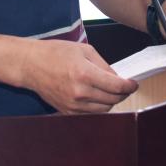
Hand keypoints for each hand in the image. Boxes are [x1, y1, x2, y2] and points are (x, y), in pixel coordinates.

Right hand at [18, 39, 138, 114]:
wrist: (31, 65)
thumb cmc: (55, 53)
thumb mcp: (84, 50)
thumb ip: (104, 65)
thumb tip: (118, 78)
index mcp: (85, 74)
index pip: (116, 86)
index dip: (130, 86)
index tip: (134, 83)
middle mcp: (80, 92)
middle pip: (112, 100)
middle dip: (122, 93)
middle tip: (125, 86)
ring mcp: (73, 105)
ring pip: (103, 110)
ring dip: (111, 101)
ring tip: (110, 90)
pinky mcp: (67, 111)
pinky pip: (91, 114)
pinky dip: (98, 106)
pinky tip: (97, 96)